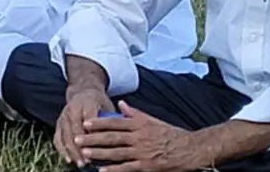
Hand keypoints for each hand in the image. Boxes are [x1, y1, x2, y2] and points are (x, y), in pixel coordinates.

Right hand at [55, 86, 115, 166]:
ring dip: (72, 151)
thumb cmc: (99, 103)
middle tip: (88, 161)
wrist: (82, 91)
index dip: (93, 133)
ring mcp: (63, 116)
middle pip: (75, 129)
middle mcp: (72, 108)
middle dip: (81, 146)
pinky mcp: (59, 123)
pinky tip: (69, 160)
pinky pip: (58, 137)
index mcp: (87, 102)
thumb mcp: (108, 106)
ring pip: (65, 135)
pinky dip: (62, 149)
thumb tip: (120, 137)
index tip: (100, 147)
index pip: (89, 119)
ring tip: (80, 164)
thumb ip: (113, 120)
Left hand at [77, 102, 200, 171]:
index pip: (115, 122)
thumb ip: (135, 113)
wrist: (192, 149)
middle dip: (93, 138)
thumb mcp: (153, 120)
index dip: (99, 123)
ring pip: (116, 153)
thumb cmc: (172, 134)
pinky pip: (127, 168)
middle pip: (112, 137)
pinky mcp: (147, 166)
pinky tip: (102, 171)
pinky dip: (114, 169)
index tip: (85, 123)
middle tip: (77, 138)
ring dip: (99, 153)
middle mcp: (139, 138)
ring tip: (84, 153)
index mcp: (139, 125)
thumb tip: (120, 103)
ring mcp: (142, 153)